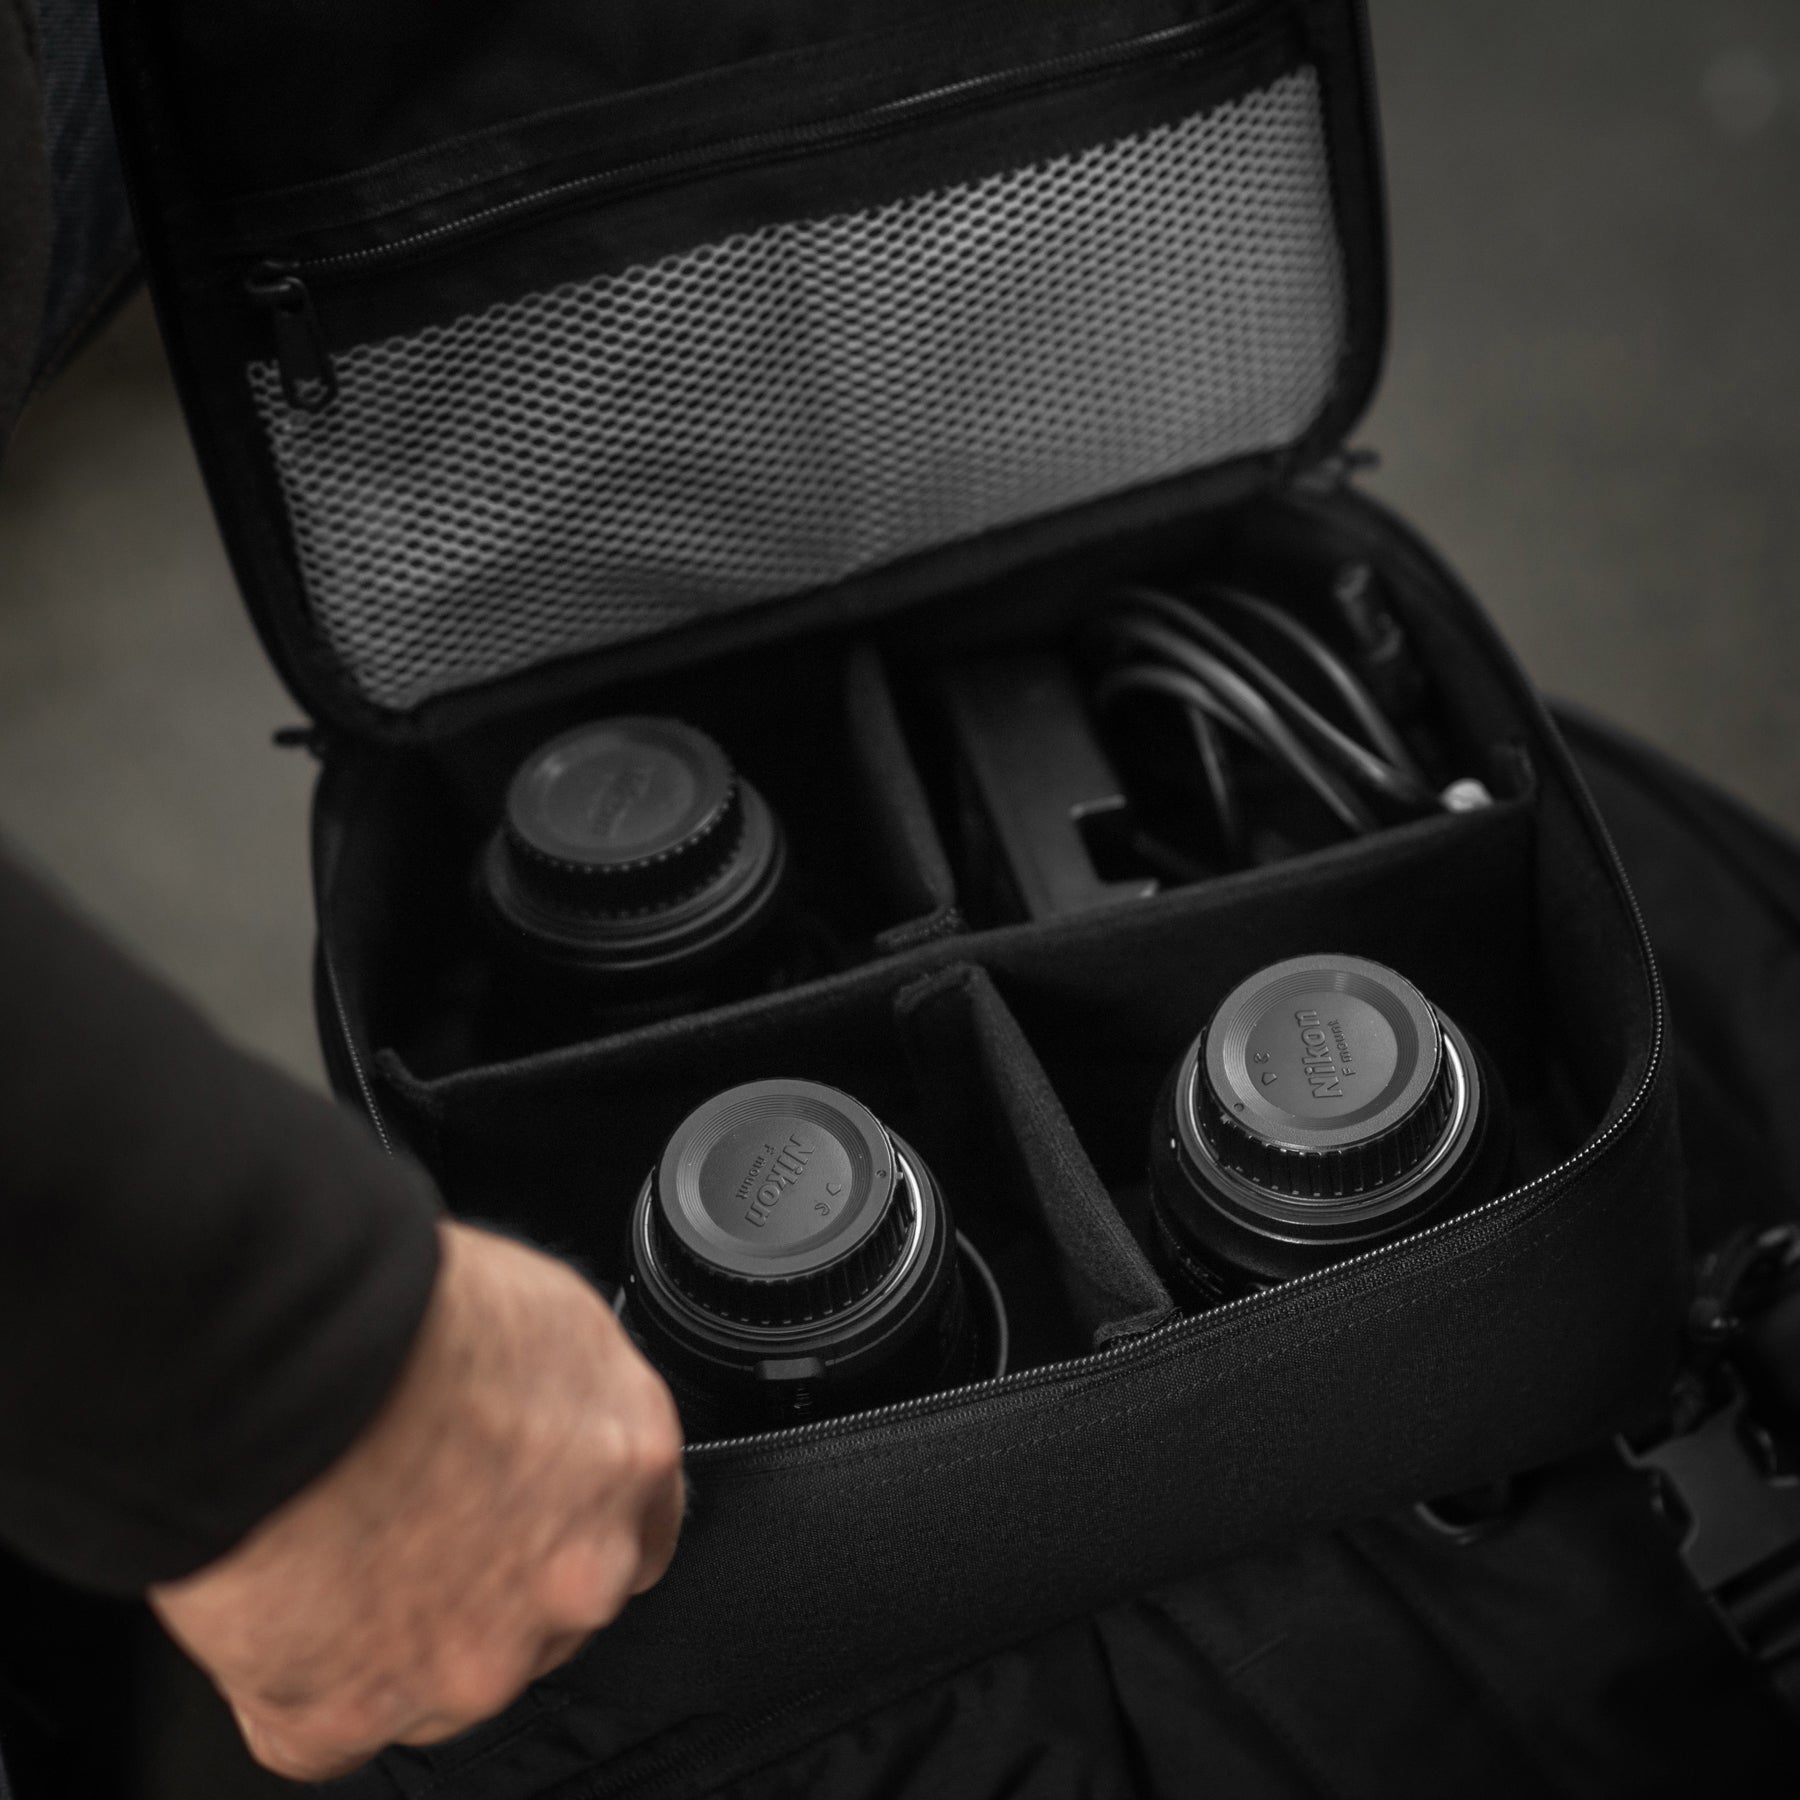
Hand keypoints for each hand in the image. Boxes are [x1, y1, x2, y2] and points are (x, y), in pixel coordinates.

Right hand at [149, 1220, 684, 1782]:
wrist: (287, 1359)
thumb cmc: (403, 1311)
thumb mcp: (545, 1315)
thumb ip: (573, 1399)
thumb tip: (551, 1420)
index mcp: (629, 1461)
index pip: (637, 1528)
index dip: (571, 1519)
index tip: (529, 1509)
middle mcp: (574, 1575)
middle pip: (548, 1612)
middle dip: (493, 1582)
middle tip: (414, 1516)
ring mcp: (472, 1659)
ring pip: (447, 1678)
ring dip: (398, 1633)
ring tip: (333, 1541)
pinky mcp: (353, 1713)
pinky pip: (330, 1729)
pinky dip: (299, 1683)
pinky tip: (283, 1601)